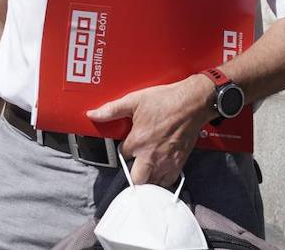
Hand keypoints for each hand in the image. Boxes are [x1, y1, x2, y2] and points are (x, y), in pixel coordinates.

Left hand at [87, 74, 215, 185]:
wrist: (192, 103)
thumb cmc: (164, 101)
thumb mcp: (134, 101)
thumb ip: (111, 110)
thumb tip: (92, 114)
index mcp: (138, 141)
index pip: (123, 156)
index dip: (123, 151)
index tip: (127, 145)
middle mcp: (151, 155)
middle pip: (137, 179)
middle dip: (133, 174)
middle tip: (133, 164)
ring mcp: (167, 161)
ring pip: (153, 183)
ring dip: (147, 179)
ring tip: (145, 170)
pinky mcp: (179, 162)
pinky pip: (168, 181)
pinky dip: (162, 180)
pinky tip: (159, 172)